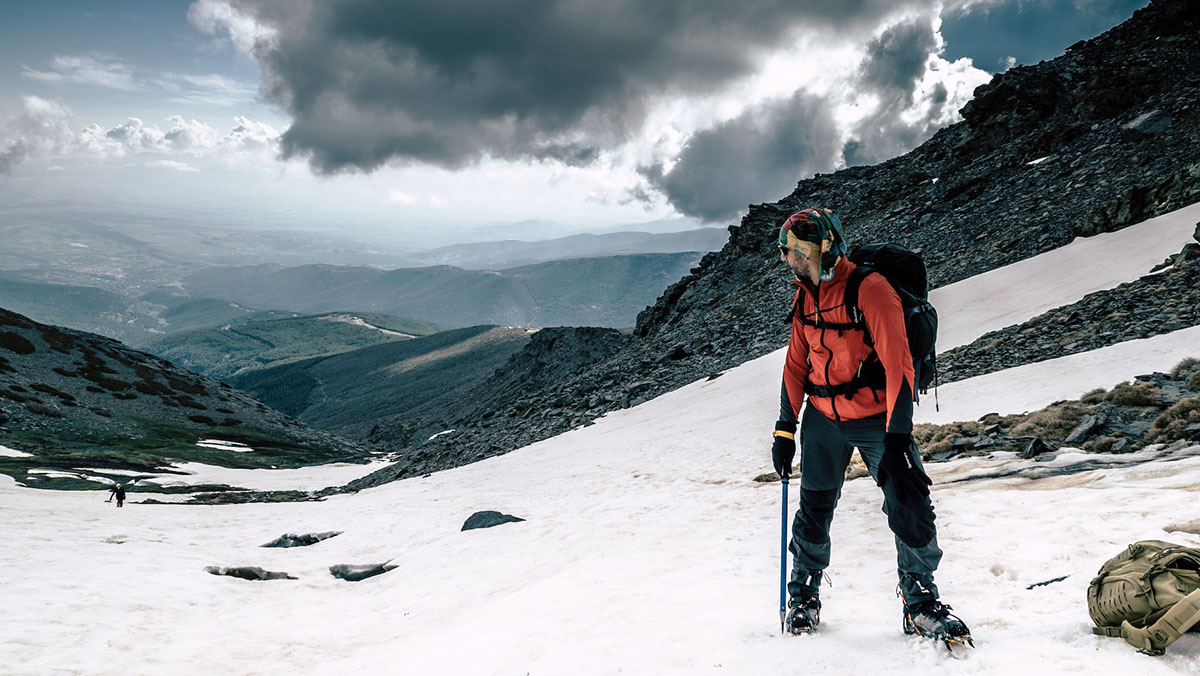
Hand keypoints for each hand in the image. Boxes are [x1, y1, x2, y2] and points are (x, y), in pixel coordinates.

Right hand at [772, 422, 796, 477]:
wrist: (784, 433)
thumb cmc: (789, 444)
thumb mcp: (790, 455)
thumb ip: (788, 464)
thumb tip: (788, 473)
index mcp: (778, 458)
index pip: (779, 469)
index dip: (782, 474)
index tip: (784, 479)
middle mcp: (774, 456)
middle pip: (776, 467)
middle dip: (780, 472)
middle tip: (784, 477)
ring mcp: (773, 453)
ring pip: (776, 462)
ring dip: (779, 467)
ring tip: (784, 470)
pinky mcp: (774, 450)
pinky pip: (776, 458)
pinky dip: (779, 462)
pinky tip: (783, 463)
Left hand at [878, 432, 934, 547]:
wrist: (895, 445)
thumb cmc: (887, 457)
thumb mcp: (881, 467)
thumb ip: (881, 477)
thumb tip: (878, 486)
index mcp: (895, 477)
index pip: (898, 490)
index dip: (901, 497)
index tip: (904, 503)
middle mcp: (904, 476)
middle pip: (911, 488)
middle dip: (916, 495)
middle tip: (920, 502)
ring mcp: (910, 471)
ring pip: (918, 482)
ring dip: (923, 489)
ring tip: (927, 495)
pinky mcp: (915, 466)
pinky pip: (922, 474)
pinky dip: (926, 479)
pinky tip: (930, 484)